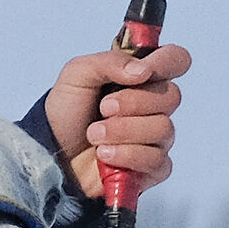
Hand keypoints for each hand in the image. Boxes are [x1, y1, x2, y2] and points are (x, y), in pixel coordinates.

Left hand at [42, 43, 190, 202]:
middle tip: (103, 109)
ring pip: (164, 129)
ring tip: (94, 134)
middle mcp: (154, 105)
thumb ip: (109, 62)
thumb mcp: (77, 75)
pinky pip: (157, 160)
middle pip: (172, 96)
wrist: (52, 153)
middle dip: (132, 102)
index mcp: (141, 76)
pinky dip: (127, 156)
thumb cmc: (67, 112)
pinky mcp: (153, 167)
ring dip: (122, 131)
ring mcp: (156, 137)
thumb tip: (144, 71)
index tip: (141, 73)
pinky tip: (105, 155)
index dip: (166, 63)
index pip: (176, 60)